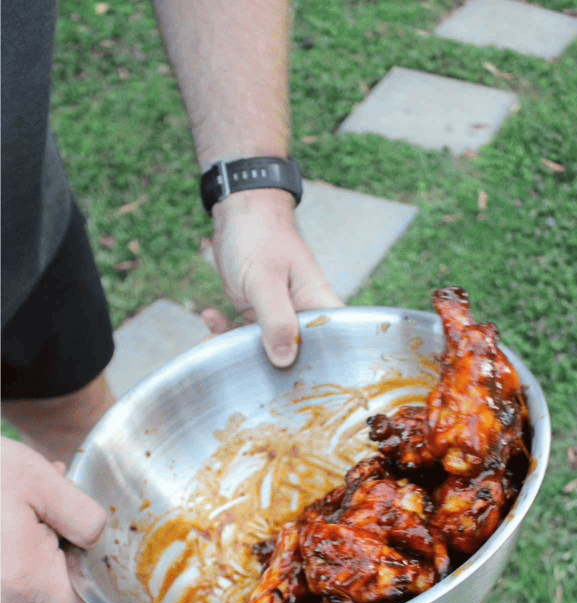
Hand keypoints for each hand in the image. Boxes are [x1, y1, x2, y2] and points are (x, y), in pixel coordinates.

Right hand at [0, 438, 166, 602]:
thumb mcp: (38, 482)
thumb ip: (83, 515)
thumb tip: (99, 539)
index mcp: (31, 579)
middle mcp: (9, 596)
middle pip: (73, 585)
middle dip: (83, 548)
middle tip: (69, 499)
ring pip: (46, 571)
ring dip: (53, 536)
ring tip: (40, 492)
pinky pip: (21, 566)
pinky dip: (31, 537)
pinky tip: (21, 503)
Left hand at [210, 188, 341, 366]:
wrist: (238, 211)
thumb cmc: (260, 235)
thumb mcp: (265, 279)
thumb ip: (276, 319)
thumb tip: (285, 359)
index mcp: (320, 305)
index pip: (334, 345)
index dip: (322, 370)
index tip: (294, 385)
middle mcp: (305, 315)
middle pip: (298, 356)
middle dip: (268, 366)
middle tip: (236, 367)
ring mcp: (283, 316)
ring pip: (266, 348)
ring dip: (237, 349)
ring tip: (211, 343)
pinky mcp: (260, 314)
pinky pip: (245, 334)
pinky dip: (225, 331)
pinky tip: (210, 315)